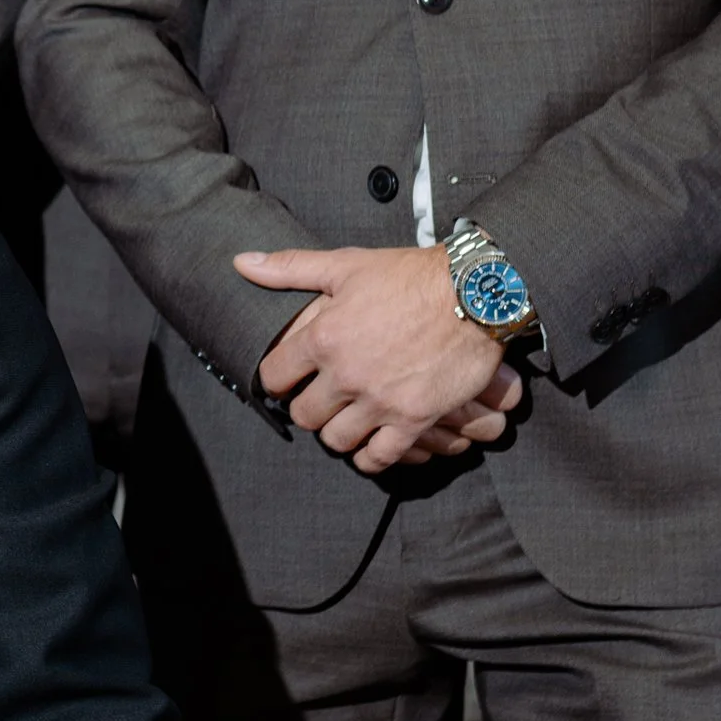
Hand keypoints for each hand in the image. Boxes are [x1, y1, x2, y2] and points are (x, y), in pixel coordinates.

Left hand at [236, 246, 521, 477]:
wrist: (476, 292)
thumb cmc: (412, 276)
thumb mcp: (346, 264)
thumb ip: (291, 268)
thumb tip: (244, 263)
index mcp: (324, 336)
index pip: (275, 376)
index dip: (279, 378)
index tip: (290, 378)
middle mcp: (346, 374)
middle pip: (304, 414)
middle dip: (308, 408)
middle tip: (322, 399)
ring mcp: (380, 401)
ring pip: (337, 440)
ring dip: (338, 432)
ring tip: (348, 419)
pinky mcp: (414, 419)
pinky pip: (379, 457)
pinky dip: (372, 456)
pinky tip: (373, 443)